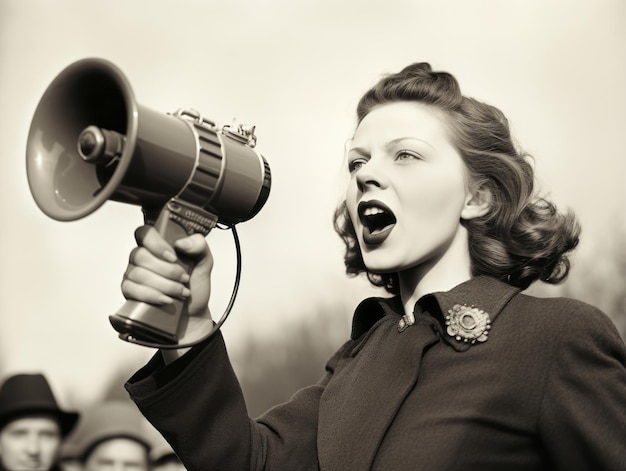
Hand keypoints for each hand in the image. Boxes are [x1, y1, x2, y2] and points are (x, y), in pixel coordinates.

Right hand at [121, 225, 213, 348]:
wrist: (193, 315)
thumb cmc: (195, 288)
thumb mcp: (205, 264)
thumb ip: (199, 246)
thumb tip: (180, 243)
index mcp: (158, 246)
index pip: (144, 233)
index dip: (155, 243)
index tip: (173, 257)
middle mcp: (142, 258)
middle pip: (141, 255)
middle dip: (167, 270)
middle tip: (184, 279)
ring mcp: (132, 275)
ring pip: (138, 273)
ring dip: (164, 285)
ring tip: (181, 292)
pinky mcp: (129, 292)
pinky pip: (131, 289)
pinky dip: (151, 295)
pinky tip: (167, 300)